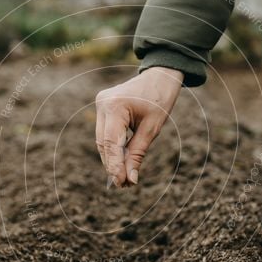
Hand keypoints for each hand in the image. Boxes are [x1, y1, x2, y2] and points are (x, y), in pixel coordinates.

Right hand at [95, 66, 182, 187]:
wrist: (160, 75)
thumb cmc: (160, 98)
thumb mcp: (152, 128)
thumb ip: (138, 153)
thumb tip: (130, 178)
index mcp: (114, 106)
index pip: (110, 142)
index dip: (114, 165)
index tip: (121, 183)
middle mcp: (102, 104)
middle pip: (103, 143)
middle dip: (113, 165)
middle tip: (124, 185)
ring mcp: (100, 104)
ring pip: (102, 140)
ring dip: (112, 159)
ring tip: (124, 179)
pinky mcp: (103, 107)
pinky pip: (105, 133)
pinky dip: (113, 148)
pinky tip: (121, 163)